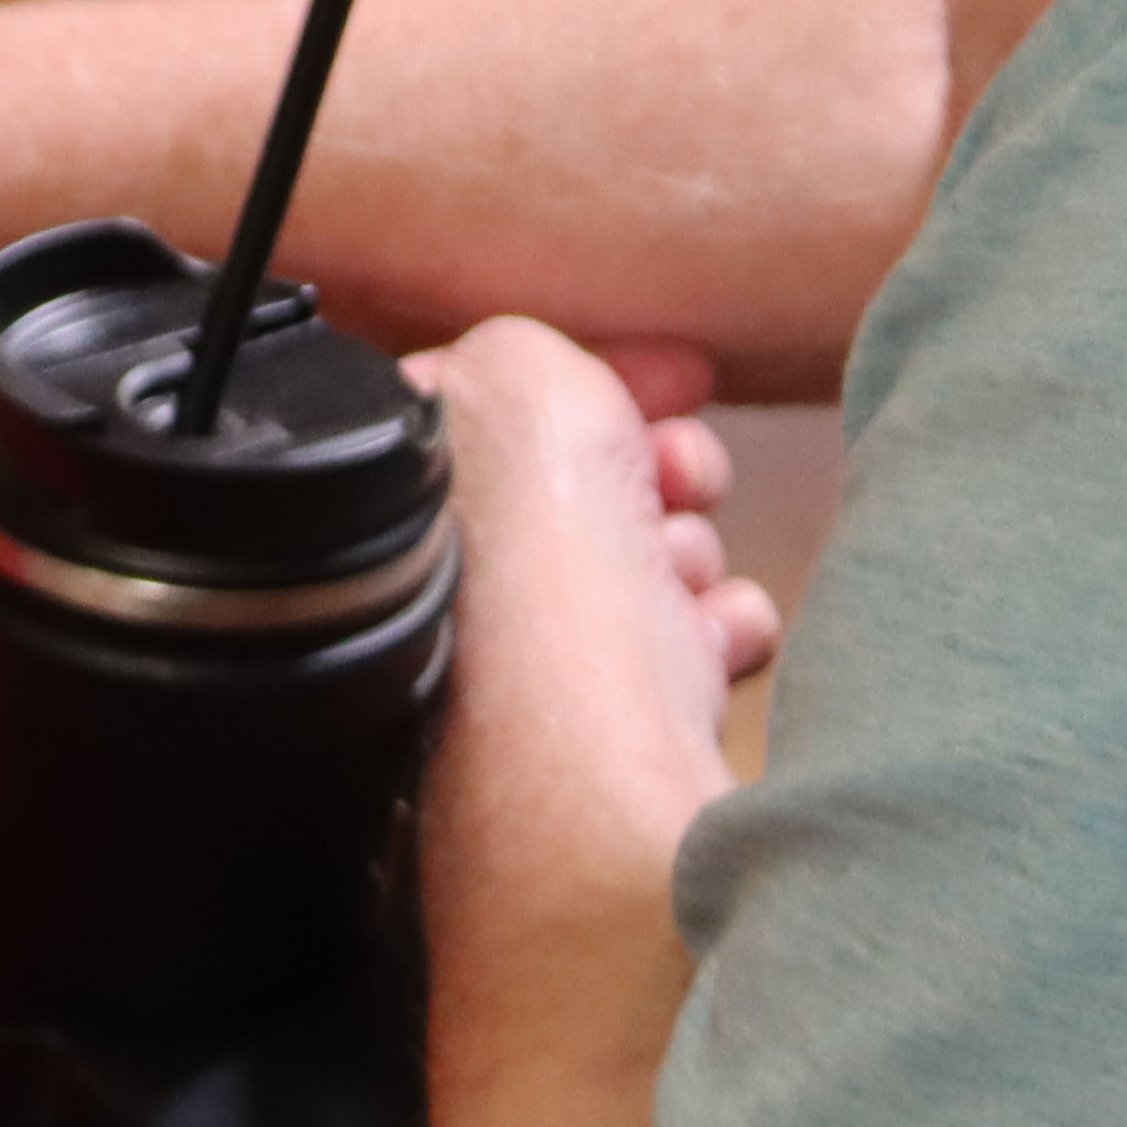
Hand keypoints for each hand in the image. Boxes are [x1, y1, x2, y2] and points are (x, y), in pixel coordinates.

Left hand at [410, 316, 773, 974]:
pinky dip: (721, 635)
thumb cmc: (540, 593)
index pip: (501, 410)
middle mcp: (457, 599)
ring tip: (685, 568)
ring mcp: (534, 679)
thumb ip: (530, 346)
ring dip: (688, 550)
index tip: (668, 371)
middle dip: (657, 465)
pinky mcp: (611, 747)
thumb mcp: (520, 374)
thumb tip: (559, 368)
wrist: (603, 780)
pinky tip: (718, 640)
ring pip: (645, 567)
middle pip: (586, 488)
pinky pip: (690, 657)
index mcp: (405, 510)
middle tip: (679, 473)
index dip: (598, 377)